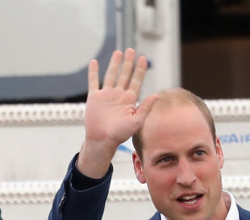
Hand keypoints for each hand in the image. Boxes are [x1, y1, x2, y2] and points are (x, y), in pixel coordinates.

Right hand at [77, 48, 157, 177]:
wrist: (102, 140)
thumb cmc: (120, 134)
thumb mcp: (137, 121)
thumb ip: (145, 107)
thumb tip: (157, 94)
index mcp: (129, 100)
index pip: (136, 81)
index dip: (140, 69)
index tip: (143, 58)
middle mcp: (118, 95)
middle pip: (125, 74)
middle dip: (128, 63)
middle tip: (131, 50)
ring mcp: (106, 95)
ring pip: (111, 75)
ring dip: (114, 63)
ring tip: (118, 52)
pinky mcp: (94, 98)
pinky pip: (93, 82)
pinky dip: (93, 72)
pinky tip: (94, 62)